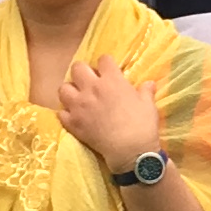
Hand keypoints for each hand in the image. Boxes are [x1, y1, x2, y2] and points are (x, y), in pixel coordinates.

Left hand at [54, 54, 161, 170]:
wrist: (130, 150)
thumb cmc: (142, 125)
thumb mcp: (148, 105)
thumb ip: (145, 91)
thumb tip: (149, 83)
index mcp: (112, 80)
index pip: (104, 59)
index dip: (106, 64)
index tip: (109, 70)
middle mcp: (92, 88)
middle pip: (77, 68)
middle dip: (83, 71)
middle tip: (89, 81)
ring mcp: (79, 106)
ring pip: (63, 88)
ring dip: (70, 91)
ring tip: (78, 98)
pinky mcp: (72, 123)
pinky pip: (61, 113)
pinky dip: (66, 114)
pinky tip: (74, 117)